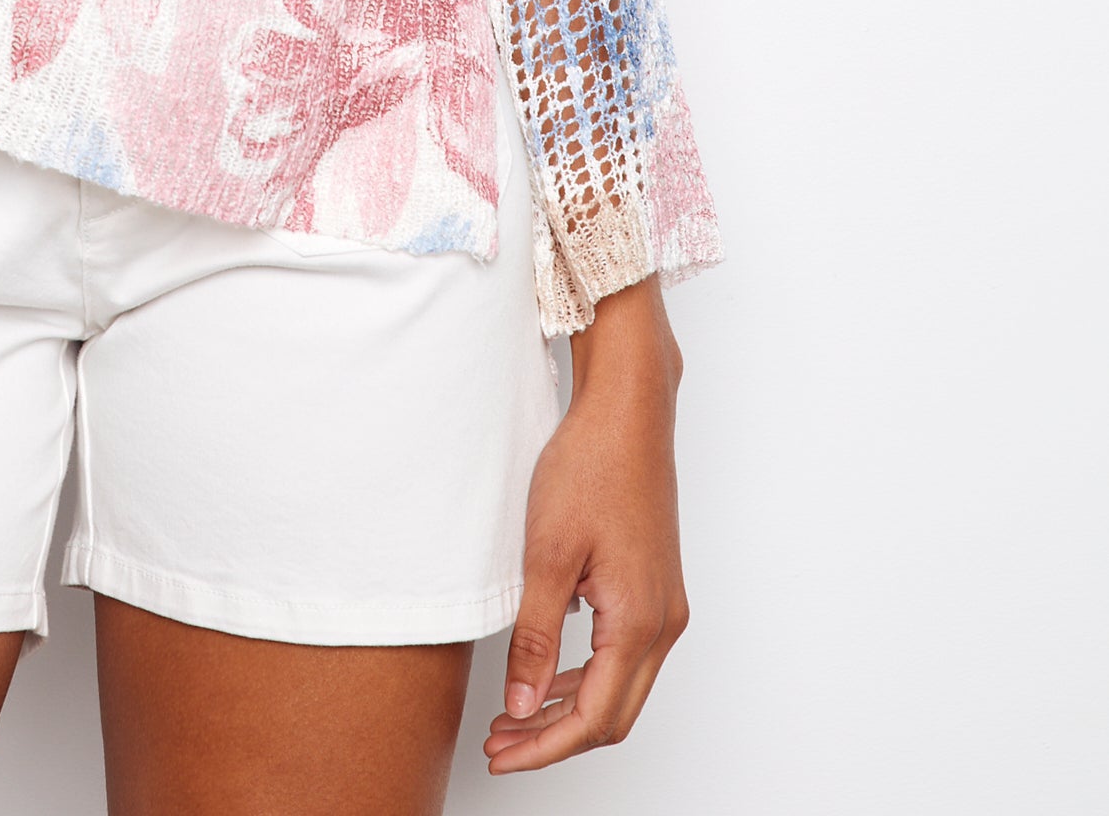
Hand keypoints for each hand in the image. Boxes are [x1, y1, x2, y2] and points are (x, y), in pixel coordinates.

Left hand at [485, 274, 686, 773]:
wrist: (628, 413)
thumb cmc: (590, 468)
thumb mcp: (547, 555)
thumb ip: (535, 638)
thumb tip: (522, 705)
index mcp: (637, 623)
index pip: (593, 718)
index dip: (544, 746)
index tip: (502, 755)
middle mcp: (663, 624)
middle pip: (612, 714)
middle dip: (555, 737)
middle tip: (501, 744)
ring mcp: (665, 606)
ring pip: (621, 688)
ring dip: (570, 709)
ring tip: (515, 715)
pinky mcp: (656, 587)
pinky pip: (625, 656)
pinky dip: (587, 677)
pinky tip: (549, 673)